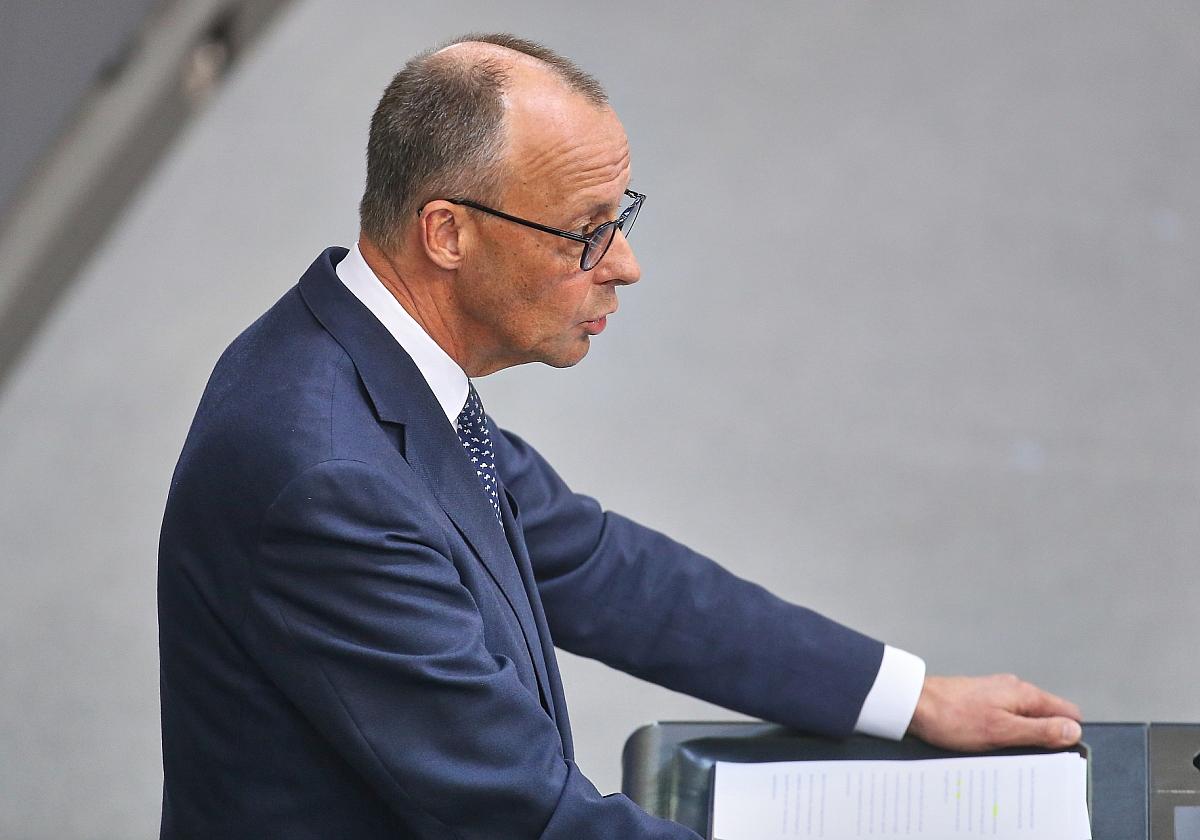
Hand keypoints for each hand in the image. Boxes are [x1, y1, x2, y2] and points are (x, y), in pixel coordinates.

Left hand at [907, 674, 1081, 750]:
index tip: (1059, 756)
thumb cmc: (953, 717)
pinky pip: (1007, 720)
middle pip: (1048, 717)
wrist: (913, 704)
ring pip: (1026, 720)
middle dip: (1045, 739)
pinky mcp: (982, 702)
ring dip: (1023, 739)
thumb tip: (1073, 730)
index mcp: (1025, 694)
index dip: (1068, 735)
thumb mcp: (1002, 731)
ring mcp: (998, 694)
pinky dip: (1005, 734)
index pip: (1068, 712)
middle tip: (1029, 759)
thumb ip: (1040, 731)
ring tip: (1006, 754)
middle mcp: (1015, 690)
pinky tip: (992, 746)